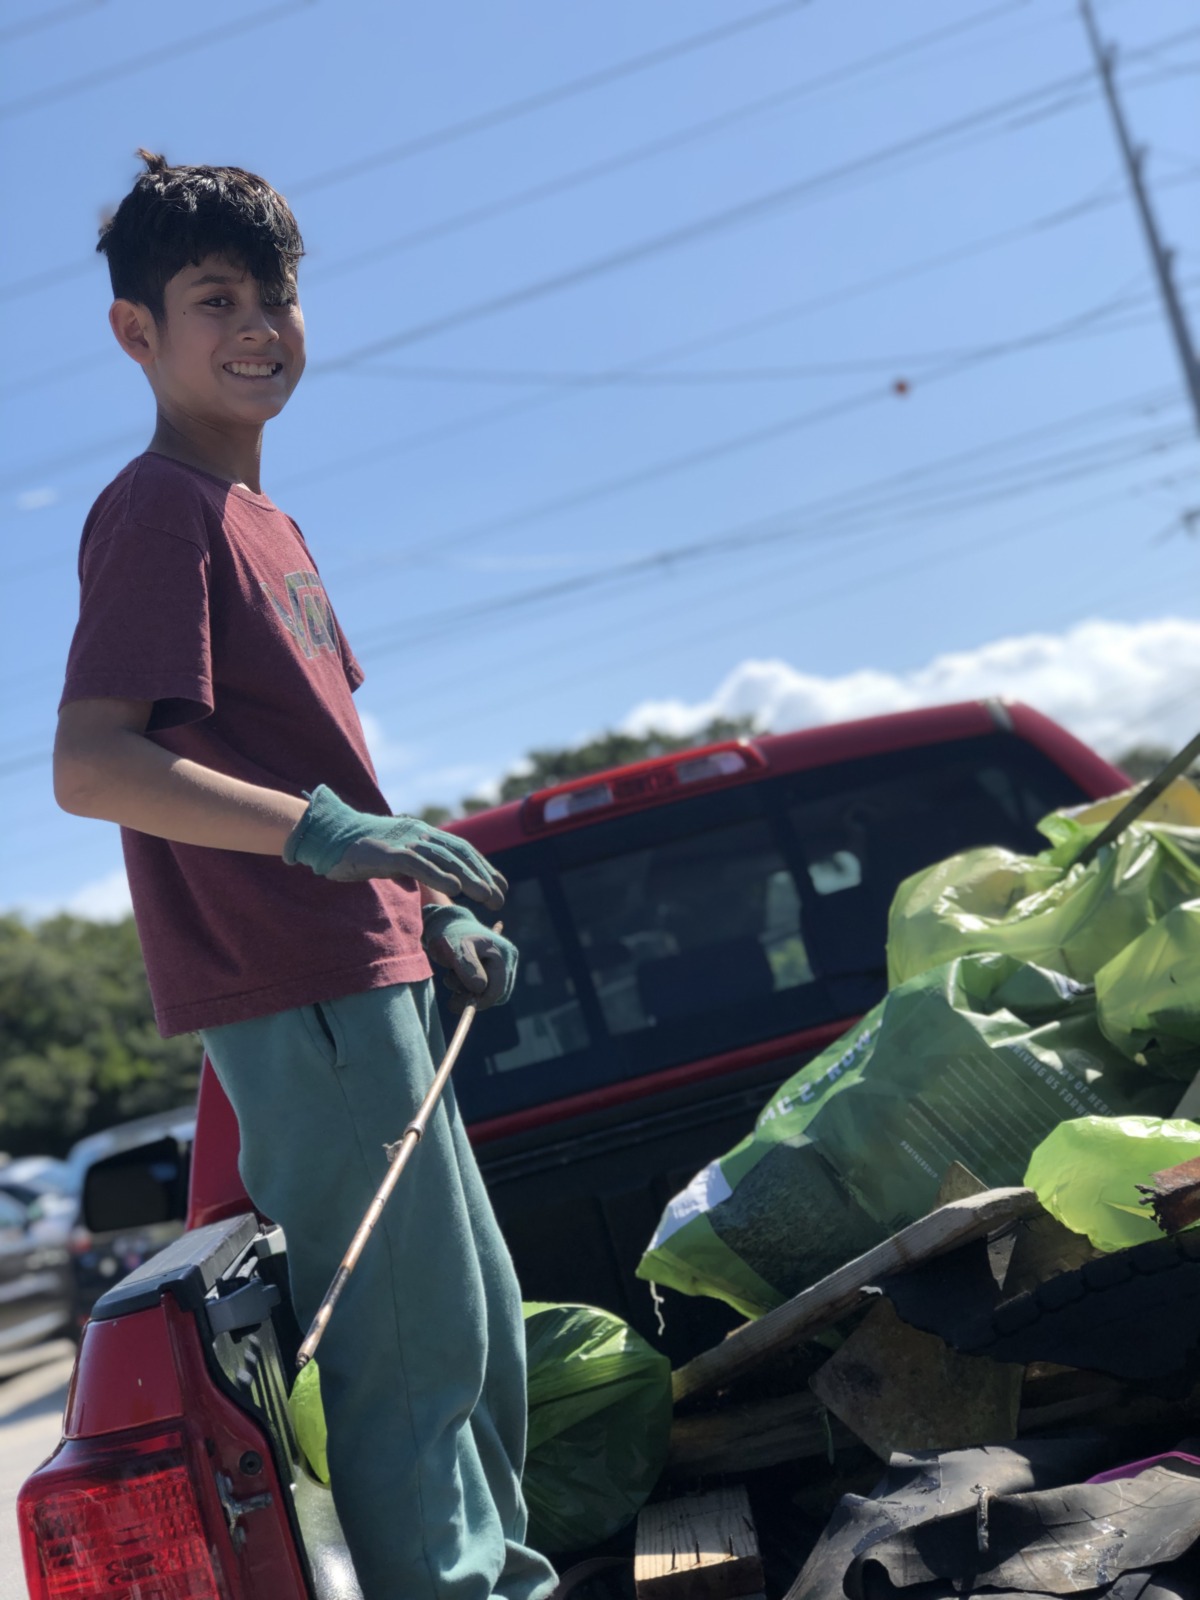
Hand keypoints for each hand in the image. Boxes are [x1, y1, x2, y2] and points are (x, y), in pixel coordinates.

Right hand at [283, 786, 505, 909]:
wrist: (324, 835)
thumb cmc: (359, 850)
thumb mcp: (393, 860)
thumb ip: (413, 869)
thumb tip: (430, 887)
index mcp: (422, 834)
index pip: (461, 850)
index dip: (483, 868)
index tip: (500, 888)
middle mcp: (417, 833)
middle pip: (459, 854)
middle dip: (482, 876)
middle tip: (500, 899)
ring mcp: (402, 840)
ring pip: (444, 858)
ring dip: (468, 878)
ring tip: (486, 896)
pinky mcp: (385, 851)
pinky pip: (417, 863)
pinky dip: (438, 875)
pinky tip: (455, 890)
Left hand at [422, 904, 517, 1011]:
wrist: (445, 923)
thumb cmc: (452, 934)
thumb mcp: (458, 950)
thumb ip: (468, 967)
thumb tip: (480, 989)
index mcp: (504, 954)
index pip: (498, 989)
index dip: (481, 1001)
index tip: (460, 1006)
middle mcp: (506, 960)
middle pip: (494, 992)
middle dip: (473, 997)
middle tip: (452, 998)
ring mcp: (499, 964)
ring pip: (486, 990)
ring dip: (467, 991)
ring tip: (451, 977)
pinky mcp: (489, 968)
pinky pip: (483, 986)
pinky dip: (468, 987)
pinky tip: (457, 985)